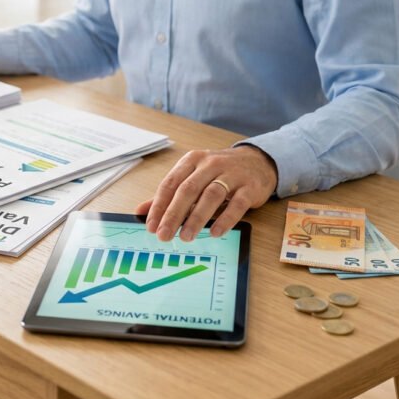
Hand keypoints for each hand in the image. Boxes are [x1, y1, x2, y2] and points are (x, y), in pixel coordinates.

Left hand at [135, 146, 277, 241]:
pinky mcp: (250, 187)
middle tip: (164, 235)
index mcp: (192, 161)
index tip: (151, 226)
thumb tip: (140, 210)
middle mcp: (210, 164)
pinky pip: (237, 203)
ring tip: (186, 237)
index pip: (171, 183)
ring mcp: (232, 174)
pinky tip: (215, 232)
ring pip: (211, 195)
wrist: (258, 162)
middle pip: (188, 190)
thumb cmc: (220, 173)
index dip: (159, 205)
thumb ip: (170, 195)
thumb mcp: (194, 178)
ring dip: (197, 218)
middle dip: (173, 214)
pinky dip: (225, 219)